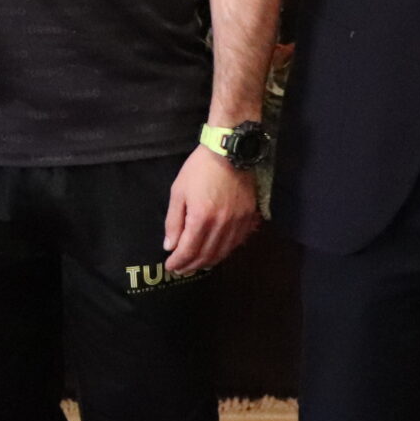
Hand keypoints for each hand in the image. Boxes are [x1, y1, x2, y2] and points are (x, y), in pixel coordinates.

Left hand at [163, 145, 259, 273]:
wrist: (229, 151)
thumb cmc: (199, 169)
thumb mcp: (178, 192)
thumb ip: (174, 222)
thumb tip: (170, 246)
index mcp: (201, 218)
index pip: (189, 250)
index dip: (178, 261)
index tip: (170, 266)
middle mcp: (221, 225)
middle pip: (206, 255)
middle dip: (192, 265)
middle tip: (181, 269)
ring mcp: (238, 222)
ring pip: (223, 252)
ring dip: (208, 262)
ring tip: (197, 265)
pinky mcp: (249, 217)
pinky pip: (237, 242)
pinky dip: (225, 251)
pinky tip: (217, 252)